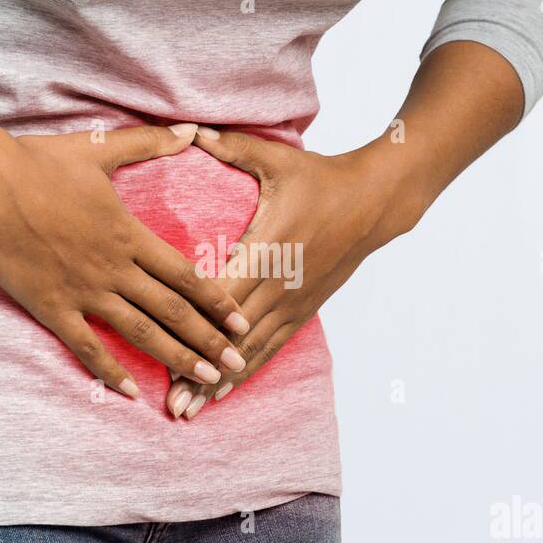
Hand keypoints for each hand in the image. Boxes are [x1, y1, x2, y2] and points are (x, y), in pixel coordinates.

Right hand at [0, 123, 250, 398]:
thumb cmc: (40, 162)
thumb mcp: (101, 149)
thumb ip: (150, 144)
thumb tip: (189, 130)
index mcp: (130, 234)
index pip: (186, 273)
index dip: (217, 300)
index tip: (242, 321)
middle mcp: (115, 268)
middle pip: (173, 310)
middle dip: (209, 339)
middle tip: (237, 364)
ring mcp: (84, 290)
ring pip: (141, 332)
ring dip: (176, 357)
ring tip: (206, 380)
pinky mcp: (52, 306)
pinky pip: (86, 346)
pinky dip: (109, 371)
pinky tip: (130, 393)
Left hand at [166, 126, 419, 417]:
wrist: (376, 200)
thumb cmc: (320, 176)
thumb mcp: (276, 159)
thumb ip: (230, 147)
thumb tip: (187, 131)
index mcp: (268, 249)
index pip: (223, 296)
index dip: (193, 328)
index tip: (165, 353)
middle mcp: (280, 284)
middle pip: (231, 337)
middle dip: (199, 372)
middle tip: (170, 405)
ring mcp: (294, 302)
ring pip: (250, 352)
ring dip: (220, 384)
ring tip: (190, 412)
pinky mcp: (304, 310)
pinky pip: (271, 347)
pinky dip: (245, 372)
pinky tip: (223, 393)